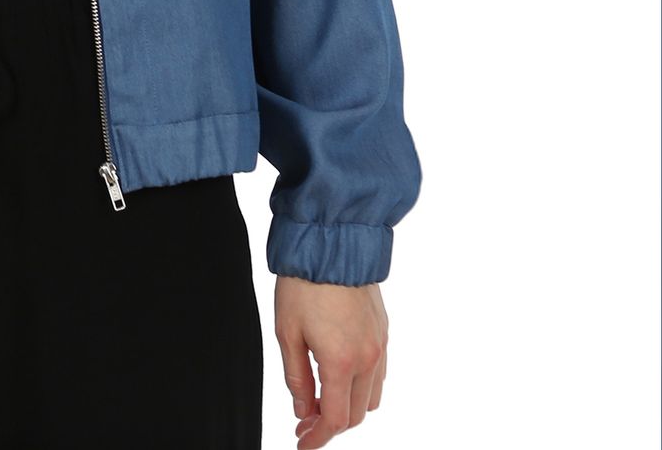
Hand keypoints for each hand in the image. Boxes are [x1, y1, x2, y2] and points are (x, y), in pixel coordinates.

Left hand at [274, 274, 388, 445]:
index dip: (318, 438)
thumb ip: (297, 378)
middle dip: (331, 424)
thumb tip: (303, 411)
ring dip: (349, 406)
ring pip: (372, 397)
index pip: (336, 420)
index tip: (302, 444)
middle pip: (356, 414)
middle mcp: (368, 358)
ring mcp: (380, 345)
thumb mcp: (287, 332)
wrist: (331, 241)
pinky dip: (361, 385)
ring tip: (321, 400)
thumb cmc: (303, 283)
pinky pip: (378, 373)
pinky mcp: (383, 331)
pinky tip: (339, 375)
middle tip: (305, 422)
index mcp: (341, 362)